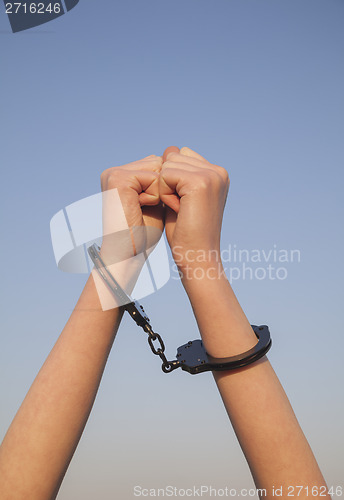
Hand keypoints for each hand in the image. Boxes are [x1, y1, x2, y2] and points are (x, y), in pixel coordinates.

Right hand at [99, 154, 163, 265]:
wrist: (129, 254)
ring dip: (160, 192)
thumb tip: (174, 148)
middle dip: (164, 188)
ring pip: (158, 169)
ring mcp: (114, 173)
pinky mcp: (118, 179)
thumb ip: (163, 176)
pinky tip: (139, 209)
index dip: (166, 187)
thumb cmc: (144, 233)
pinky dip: (154, 196)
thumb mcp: (157, 199)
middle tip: (146, 210)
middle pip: (159, 164)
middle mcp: (115, 171)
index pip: (158, 165)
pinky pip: (154, 177)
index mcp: (121, 174)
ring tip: (142, 210)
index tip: (152, 208)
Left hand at [159, 147, 229, 273]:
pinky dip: (165, 194)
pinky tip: (178, 210)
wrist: (197, 256)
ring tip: (181, 209)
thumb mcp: (181, 195)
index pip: (180, 155)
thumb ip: (177, 172)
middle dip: (168, 183)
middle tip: (182, 208)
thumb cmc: (187, 232)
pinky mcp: (200, 182)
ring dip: (166, 189)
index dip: (172, 180)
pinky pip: (165, 175)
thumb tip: (169, 148)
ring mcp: (212, 175)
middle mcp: (218, 171)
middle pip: (173, 158)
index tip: (184, 204)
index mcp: (217, 173)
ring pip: (168, 165)